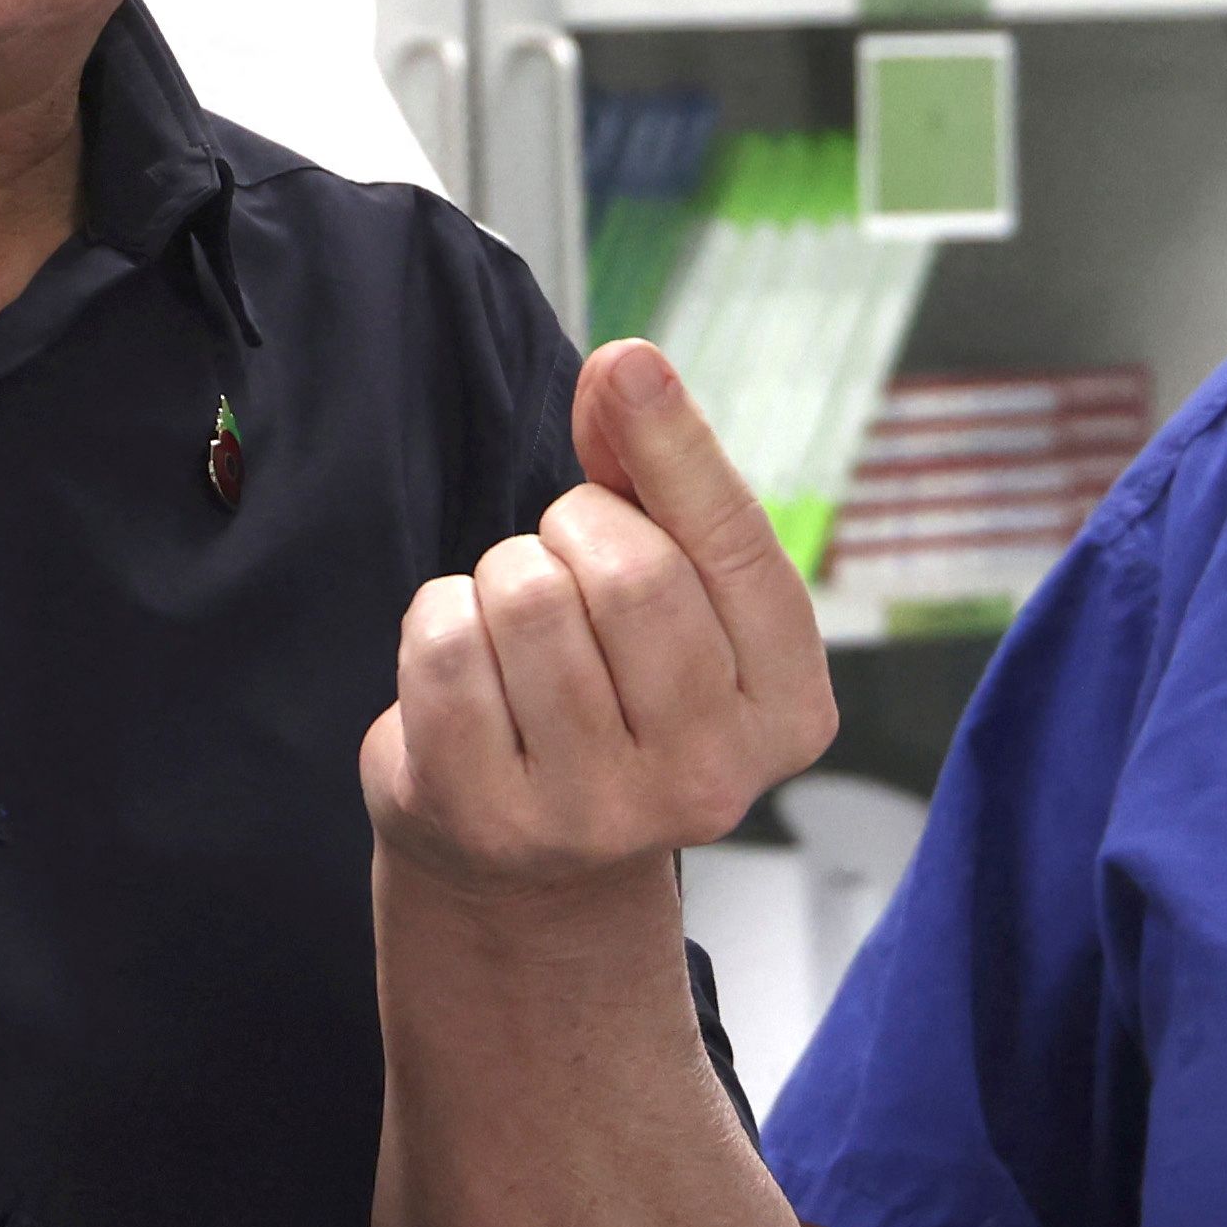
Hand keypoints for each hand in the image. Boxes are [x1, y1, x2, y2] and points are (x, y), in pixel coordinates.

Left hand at [367, 341, 841, 903]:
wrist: (527, 860)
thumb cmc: (613, 689)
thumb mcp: (670, 587)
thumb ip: (658, 475)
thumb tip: (628, 368)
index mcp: (789, 711)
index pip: (733, 545)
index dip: (674, 444)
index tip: (628, 367)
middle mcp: (711, 779)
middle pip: (628, 570)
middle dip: (573, 530)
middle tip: (565, 568)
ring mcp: (599, 813)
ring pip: (527, 598)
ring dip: (501, 578)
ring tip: (518, 631)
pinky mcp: (488, 819)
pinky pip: (446, 645)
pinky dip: (437, 621)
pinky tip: (465, 670)